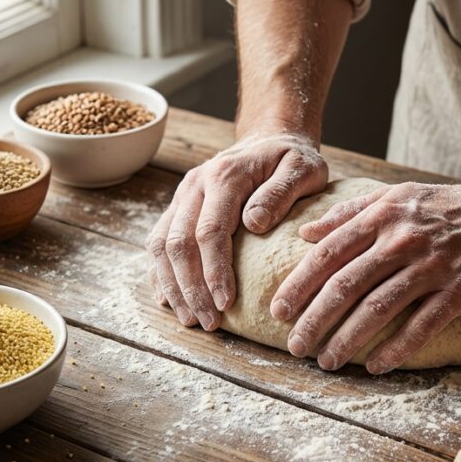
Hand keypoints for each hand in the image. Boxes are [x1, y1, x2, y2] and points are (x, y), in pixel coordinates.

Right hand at [146, 131, 327, 329]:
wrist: (269, 138)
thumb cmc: (291, 160)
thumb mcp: (303, 169)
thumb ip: (281, 193)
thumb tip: (254, 224)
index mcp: (224, 176)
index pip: (210, 231)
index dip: (214, 270)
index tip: (225, 303)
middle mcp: (195, 185)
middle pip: (179, 243)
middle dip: (191, 288)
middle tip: (208, 323)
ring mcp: (183, 196)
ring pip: (161, 245)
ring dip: (173, 286)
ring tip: (190, 319)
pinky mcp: (178, 207)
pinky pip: (158, 242)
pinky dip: (160, 273)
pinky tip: (169, 300)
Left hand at [270, 180, 460, 373]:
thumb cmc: (441, 206)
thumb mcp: (392, 196)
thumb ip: (347, 213)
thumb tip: (304, 234)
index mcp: (380, 217)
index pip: (328, 254)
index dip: (299, 285)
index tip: (278, 311)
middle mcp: (401, 241)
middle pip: (346, 285)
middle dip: (315, 319)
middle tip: (294, 346)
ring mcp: (431, 267)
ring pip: (378, 308)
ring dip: (347, 339)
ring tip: (326, 361)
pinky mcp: (458, 291)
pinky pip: (422, 325)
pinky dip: (396, 348)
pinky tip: (375, 365)